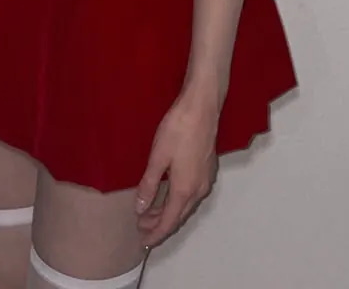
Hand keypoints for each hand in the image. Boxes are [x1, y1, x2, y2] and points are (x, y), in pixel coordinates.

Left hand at [135, 93, 218, 249]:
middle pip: (179, 215)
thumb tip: (140, 208)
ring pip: (186, 205)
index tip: (143, 241)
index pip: (169, 221)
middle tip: (141, 225)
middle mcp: (198, 190)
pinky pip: (191, 194)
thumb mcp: (157, 157)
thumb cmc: (177, 130)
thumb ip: (149, 185)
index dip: (155, 233)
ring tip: (150, 211)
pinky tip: (167, 193)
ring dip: (169, 211)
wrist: (202, 107)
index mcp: (185, 190)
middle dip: (160, 223)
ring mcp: (205, 179)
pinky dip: (177, 200)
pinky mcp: (207, 168)